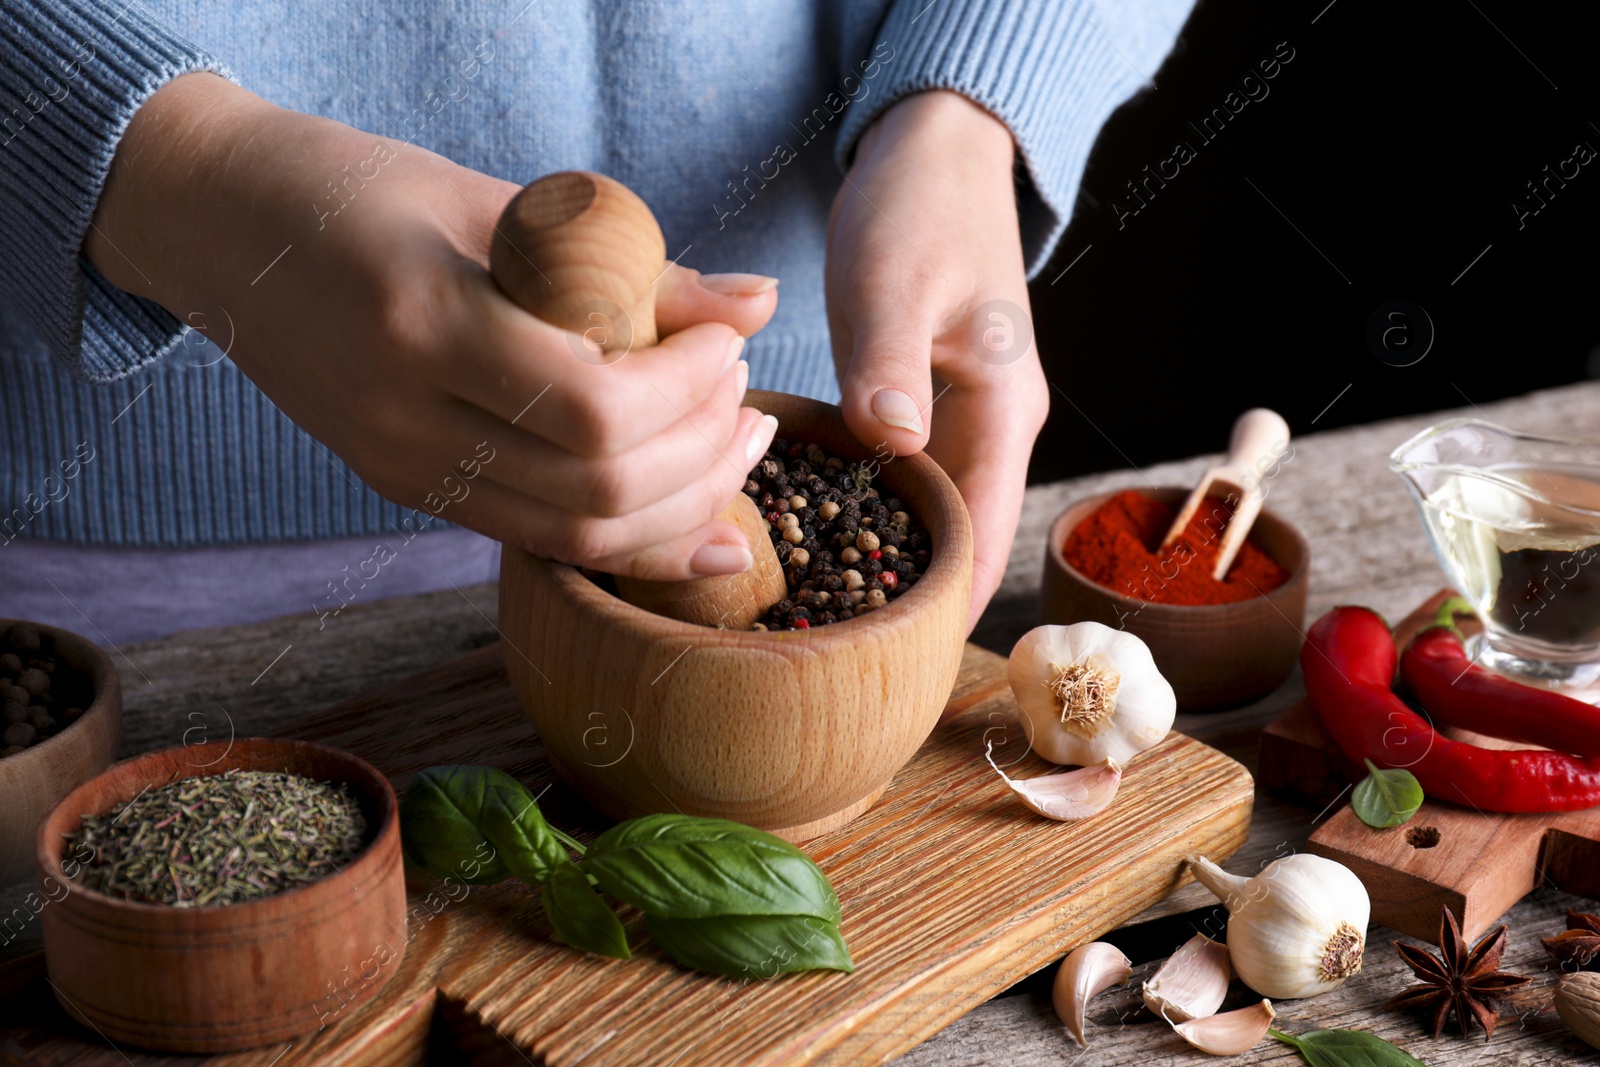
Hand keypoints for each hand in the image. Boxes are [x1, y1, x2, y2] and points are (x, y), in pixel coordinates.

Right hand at [86, 74, 779, 578]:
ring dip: (682, 501)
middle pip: (597, 490)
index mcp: (425, 323)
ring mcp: (400, 468)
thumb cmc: (359, 190)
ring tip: (736, 440)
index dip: (686, 390)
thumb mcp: (499, 203)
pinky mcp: (408, 489)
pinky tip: (694, 511)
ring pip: (575, 537)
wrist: (222, 229)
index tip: (725, 344)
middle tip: (746, 395)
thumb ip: (636, 267)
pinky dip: (629, 536)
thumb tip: (759, 303)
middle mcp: (405, 418)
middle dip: (703, 451)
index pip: (594, 407)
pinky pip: (539, 539)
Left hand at [827, 90, 1047, 632]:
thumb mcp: (899, 279)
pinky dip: (859, 506)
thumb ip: (892, 363)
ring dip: (882, 557)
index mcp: (1003, 410)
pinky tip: (807, 532)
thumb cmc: (922, 205)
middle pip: (957, 538)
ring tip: (818, 618)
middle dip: (909, 597)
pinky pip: (894, 474)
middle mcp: (986, 427)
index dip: (948, 604)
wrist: (933, 150)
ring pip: (923, 510)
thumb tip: (890, 445)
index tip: (898, 665)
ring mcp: (952, 416)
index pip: (984, 533)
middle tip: (839, 661)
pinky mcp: (914, 400)